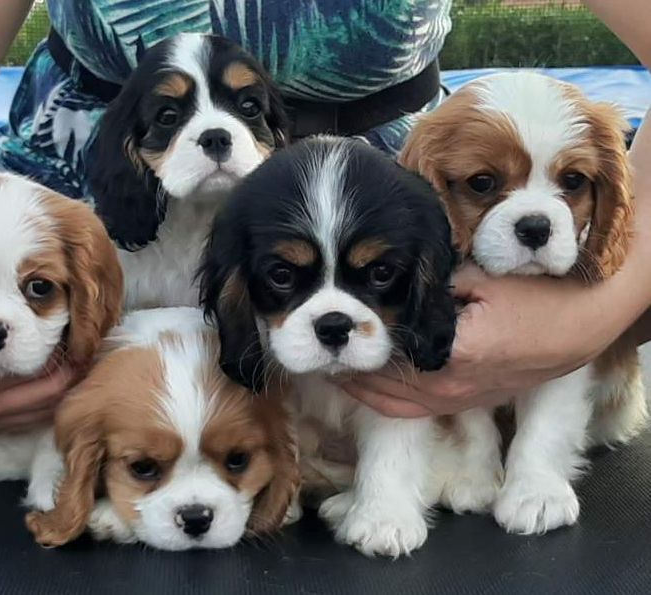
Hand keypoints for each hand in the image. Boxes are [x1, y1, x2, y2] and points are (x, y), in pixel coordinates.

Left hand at [338, 264, 623, 417]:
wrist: (582, 324)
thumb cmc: (535, 294)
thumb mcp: (480, 276)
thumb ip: (431, 283)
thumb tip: (386, 282)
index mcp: (450, 353)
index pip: (384, 355)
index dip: (352, 343)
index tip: (328, 327)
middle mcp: (450, 387)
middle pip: (380, 387)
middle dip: (347, 370)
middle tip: (319, 350)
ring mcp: (458, 401)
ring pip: (393, 405)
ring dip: (360, 389)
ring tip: (333, 368)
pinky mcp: (467, 404)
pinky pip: (413, 410)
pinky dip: (384, 400)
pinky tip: (366, 385)